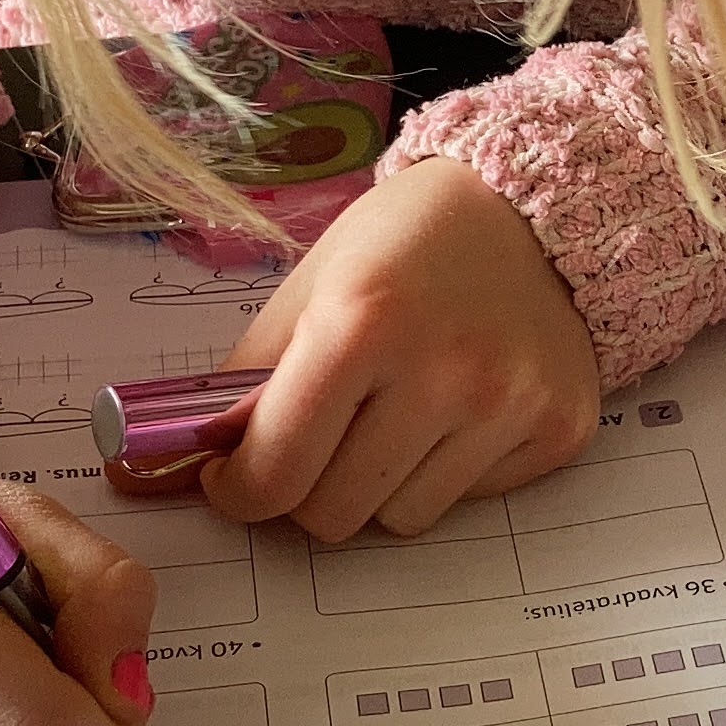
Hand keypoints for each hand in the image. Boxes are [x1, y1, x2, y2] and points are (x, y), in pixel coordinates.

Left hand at [202, 155, 599, 539]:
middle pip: (333, 514)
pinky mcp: (560, 429)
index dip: (237, 491)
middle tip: (316, 443)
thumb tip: (165, 466)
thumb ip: (246, 381)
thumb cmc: (407, 240)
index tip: (234, 477)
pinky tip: (460, 408)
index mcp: (363, 322)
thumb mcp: (311, 286)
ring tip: (397, 414)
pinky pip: (469, 501)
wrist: (533, 207)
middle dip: (306, 490)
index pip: (275, 472)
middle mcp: (445, 370)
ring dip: (380, 484)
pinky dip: (448, 472)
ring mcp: (510, 405)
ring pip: (401, 519)